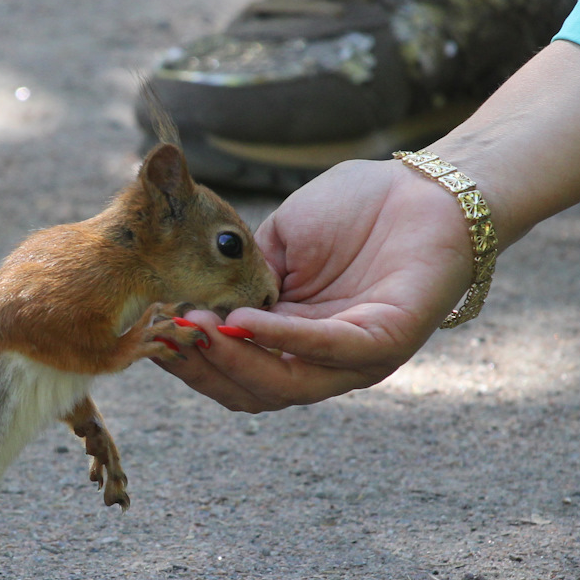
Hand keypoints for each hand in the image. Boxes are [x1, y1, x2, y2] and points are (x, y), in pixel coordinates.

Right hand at [155, 157, 474, 410]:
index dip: (190, 360)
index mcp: (294, 342)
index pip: (233, 373)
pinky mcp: (387, 342)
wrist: (427, 187)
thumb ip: (240, 275)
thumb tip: (191, 300)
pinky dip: (283, 340)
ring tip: (199, 327)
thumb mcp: (280, 243)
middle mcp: (323, 362)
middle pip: (252, 393)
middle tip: (169, 335)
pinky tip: (247, 320)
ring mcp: (356, 359)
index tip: (151, 333)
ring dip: (235, 360)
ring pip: (285, 385)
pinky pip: (328, 351)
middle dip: (203, 368)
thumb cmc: (358, 208)